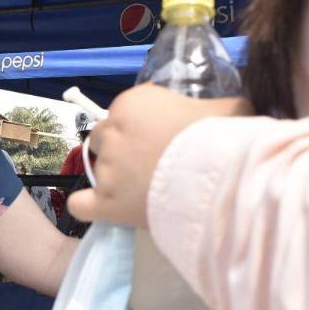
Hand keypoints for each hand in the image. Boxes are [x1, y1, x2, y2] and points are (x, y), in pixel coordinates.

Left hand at [67, 85, 250, 227]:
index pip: (124, 111)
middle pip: (103, 138)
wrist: (219, 180)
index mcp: (134, 102)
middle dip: (123, 148)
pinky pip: (80, 205)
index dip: (140, 126)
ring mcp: (106, 169)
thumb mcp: (229, 108)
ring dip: (114, 178)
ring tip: (143, 190)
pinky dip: (88, 206)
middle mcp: (112, 132)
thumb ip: (217, 106)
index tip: (161, 137)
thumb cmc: (224, 138)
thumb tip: (228, 111)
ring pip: (97, 170)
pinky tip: (102, 206)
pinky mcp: (105, 203)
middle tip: (150, 163)